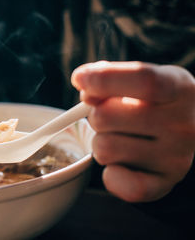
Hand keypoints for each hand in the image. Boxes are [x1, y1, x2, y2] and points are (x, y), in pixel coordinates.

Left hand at [71, 61, 194, 201]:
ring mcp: (175, 158)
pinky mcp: (164, 184)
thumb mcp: (142, 79)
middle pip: (106, 116)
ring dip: (101, 143)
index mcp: (179, 89)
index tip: (79, 79)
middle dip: (95, 114)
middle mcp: (183, 125)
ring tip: (120, 138)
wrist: (191, 129)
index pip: (143, 80)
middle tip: (109, 117)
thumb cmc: (157, 100)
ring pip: (104, 149)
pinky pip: (117, 182)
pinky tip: (123, 163)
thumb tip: (87, 94)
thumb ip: (112, 78)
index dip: (104, 79)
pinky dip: (110, 174)